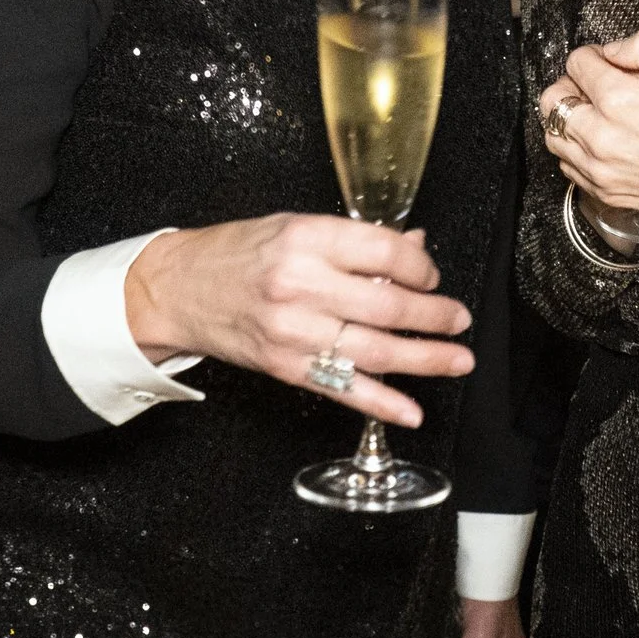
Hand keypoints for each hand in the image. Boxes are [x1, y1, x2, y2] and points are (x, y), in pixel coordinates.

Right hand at [124, 214, 473, 427]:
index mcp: (307, 239)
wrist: (180, 289)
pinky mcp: (287, 368)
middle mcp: (301, 286)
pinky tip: (411, 410)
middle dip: (435, 316)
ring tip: (456, 358)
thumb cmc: (237, 254)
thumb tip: (414, 248)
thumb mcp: (296, 228)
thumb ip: (356, 242)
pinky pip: (344, 389)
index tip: (431, 275)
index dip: (422, 267)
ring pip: (375, 351)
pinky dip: (382, 403)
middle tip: (458, 319)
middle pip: (389, 307)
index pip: (386, 253)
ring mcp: (294, 332)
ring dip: (425, 359)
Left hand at [539, 10, 638, 235]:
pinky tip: (606, 141)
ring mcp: (603, 171)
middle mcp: (604, 140)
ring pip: (554, 135)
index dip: (596, 54)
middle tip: (600, 83)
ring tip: (599, 112)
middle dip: (574, 83)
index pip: (577, 63)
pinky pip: (568, 166)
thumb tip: (617, 46)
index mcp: (623, 102)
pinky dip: (578, 150)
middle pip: (554, 99)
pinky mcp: (607, 194)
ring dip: (570, 117)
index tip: (613, 61)